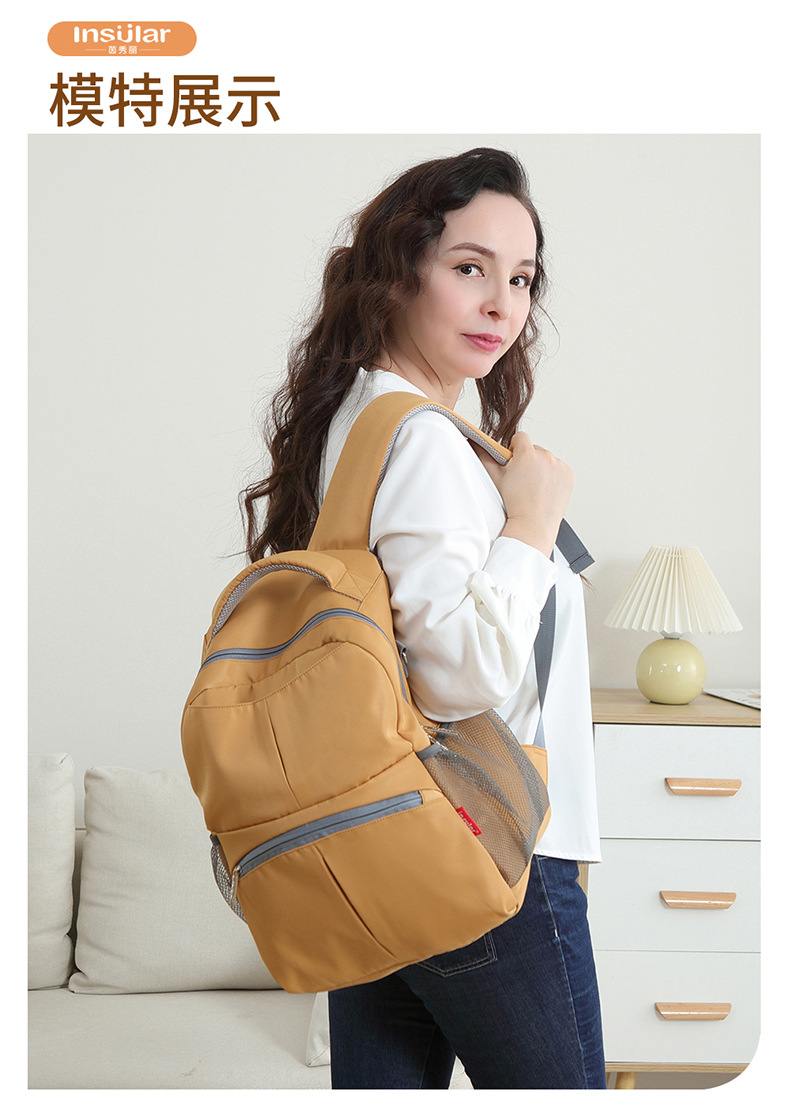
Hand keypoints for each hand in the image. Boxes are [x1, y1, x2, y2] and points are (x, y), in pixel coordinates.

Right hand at [473, 432, 573, 556]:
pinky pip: (559, 469)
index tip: (514, 460)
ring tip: (535, 487)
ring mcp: (558, 465)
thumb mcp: (495, 478)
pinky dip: (553, 476)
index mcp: (527, 454)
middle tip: (523, 478)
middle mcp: (545, 456)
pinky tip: (545, 489)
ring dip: (541, 468)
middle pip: (534, 450)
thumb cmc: (514, 504)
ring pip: (547, 460)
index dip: (515, 448)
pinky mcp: (568, 475)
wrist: (533, 524)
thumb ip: (485, 457)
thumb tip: (476, 444)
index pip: (520, 437)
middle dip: (529, 460)